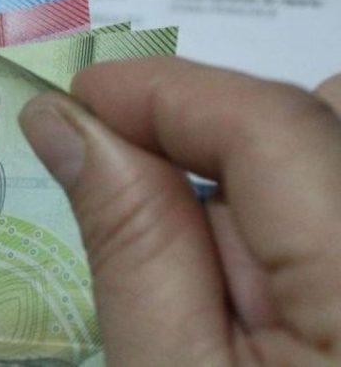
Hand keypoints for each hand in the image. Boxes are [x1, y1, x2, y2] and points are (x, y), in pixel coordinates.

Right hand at [19, 57, 340, 364]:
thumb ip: (134, 245)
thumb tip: (64, 122)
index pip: (274, 126)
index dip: (167, 92)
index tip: (76, 96)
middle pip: (319, 119)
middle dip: (215, 130)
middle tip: (132, 180)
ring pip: (330, 152)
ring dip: (251, 178)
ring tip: (200, 269)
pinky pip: (335, 199)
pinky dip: (282, 215)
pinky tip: (249, 287)